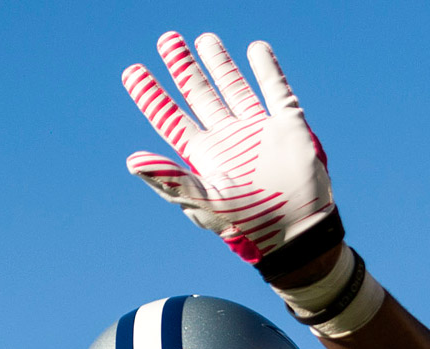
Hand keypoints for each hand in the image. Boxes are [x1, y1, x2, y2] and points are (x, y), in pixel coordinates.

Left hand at [123, 32, 334, 263]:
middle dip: (182, 67)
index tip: (132, 71)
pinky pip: (276, 91)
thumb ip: (169, 180)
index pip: (170, 118)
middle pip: (199, 94)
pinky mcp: (288, 125)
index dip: (151, 96)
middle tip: (167, 39)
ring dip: (219, 63)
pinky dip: (267, 69)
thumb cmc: (247, 223)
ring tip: (205, 38)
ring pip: (233, 87)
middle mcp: (227, 137)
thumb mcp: (203, 202)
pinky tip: (256, 49)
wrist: (297, 228)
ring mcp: (257, 129)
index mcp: (204, 154)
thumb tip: (131, 160)